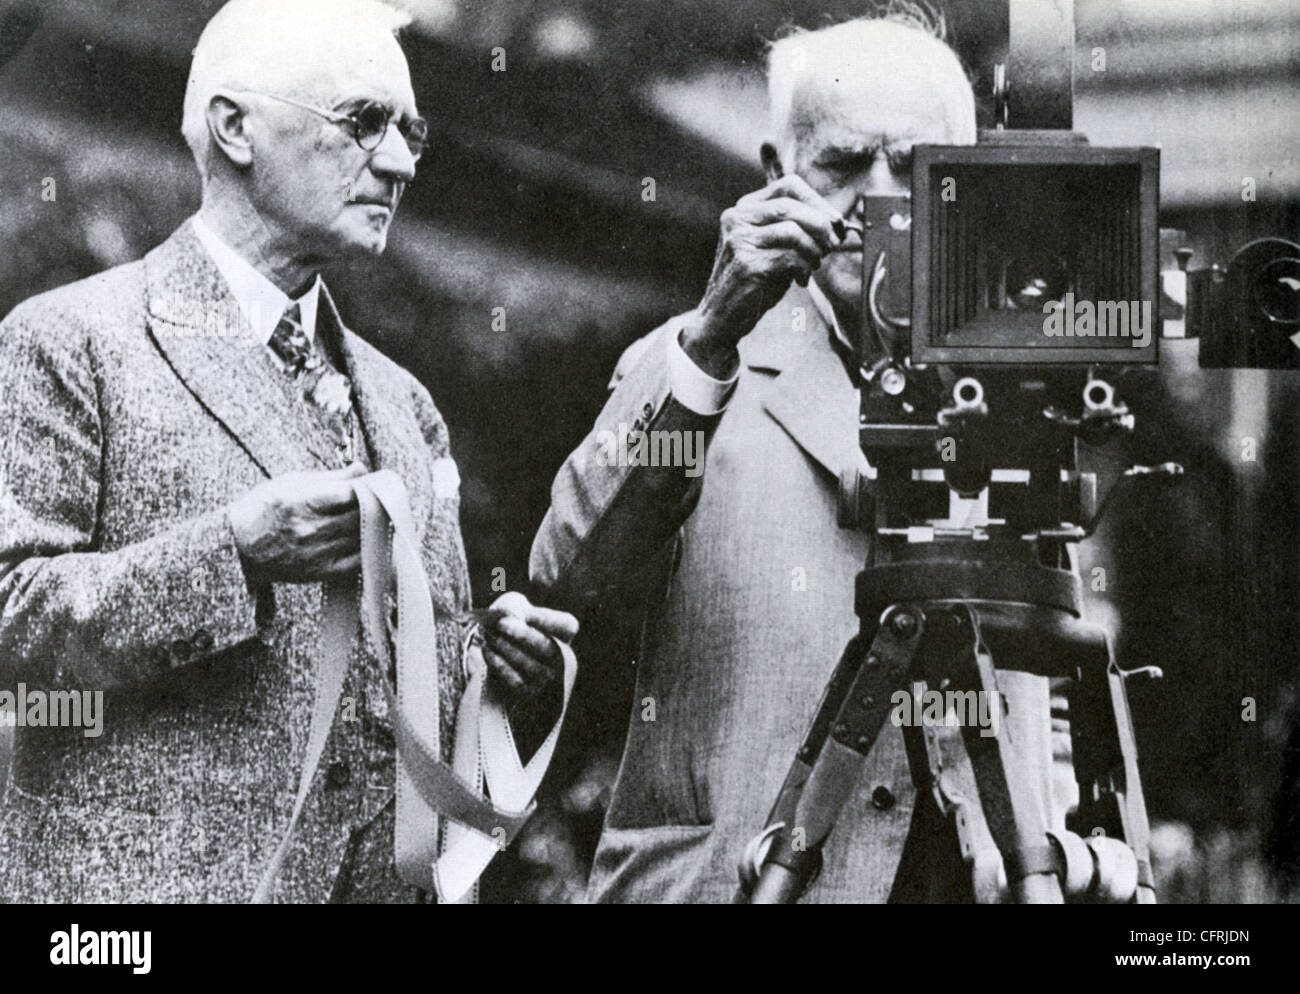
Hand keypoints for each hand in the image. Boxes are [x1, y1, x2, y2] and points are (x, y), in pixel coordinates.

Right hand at [228, 463, 365, 583]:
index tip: (370, 484)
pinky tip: (366, 539)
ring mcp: (317, 553)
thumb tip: (362, 468)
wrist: (238, 547)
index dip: (367, 487)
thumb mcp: (291, 483)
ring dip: (372, 526)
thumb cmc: (264, 509)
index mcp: (302, 501)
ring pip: (361, 537)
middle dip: (372, 505)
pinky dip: (366, 549)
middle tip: (376, 499)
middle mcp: (311, 529)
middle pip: (360, 516)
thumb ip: (331, 478)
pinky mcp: (321, 572)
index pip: (351, 494)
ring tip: (372, 517)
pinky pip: (357, 561)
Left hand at [479, 591, 577, 702]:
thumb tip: (512, 620)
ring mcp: (546, 678)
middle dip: (524, 635)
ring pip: (531, 665)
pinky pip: (516, 681)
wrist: (491, 653)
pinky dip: (499, 664)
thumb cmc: (507, 624)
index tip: (526, 615)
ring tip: (488, 635)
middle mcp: (561, 657)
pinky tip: (486, 650)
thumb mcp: (512, 607)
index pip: (567, 626)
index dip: (548, 620)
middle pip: (548, 647)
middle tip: (500, 623)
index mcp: (563, 633)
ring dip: (507, 648)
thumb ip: (514, 607)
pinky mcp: (528, 693)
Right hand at [685, 173, 846, 375]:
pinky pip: (790, 257)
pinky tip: (800, 280)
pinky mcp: (746, 264)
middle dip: (821, 225)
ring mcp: (739, 241)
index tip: (834, 223)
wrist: (721, 318)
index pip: (788, 185)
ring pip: (793, 231)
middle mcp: (736, 219)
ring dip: (814, 250)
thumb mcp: (773, 247)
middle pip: (791, 206)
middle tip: (833, 244)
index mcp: (743, 209)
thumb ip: (796, 229)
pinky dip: (804, 268)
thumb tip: (837, 223)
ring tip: (813, 265)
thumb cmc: (753, 283)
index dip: (817, 201)